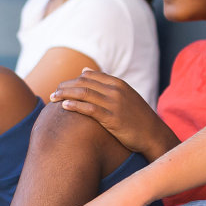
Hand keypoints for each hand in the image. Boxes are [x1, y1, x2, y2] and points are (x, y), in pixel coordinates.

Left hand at [49, 70, 176, 160]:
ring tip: (53, 98)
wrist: (152, 134)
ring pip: (84, 94)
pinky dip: (75, 105)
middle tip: (53, 93)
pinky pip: (90, 109)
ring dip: (66, 94)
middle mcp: (116, 91)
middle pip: (84, 83)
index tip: (61, 86)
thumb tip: (83, 71)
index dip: (72, 80)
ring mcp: (114, 104)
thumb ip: (105, 83)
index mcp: (118, 84)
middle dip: (65, 86)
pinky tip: (64, 106)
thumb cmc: (136, 117)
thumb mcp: (124, 95)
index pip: (89, 76)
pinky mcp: (112, 118)